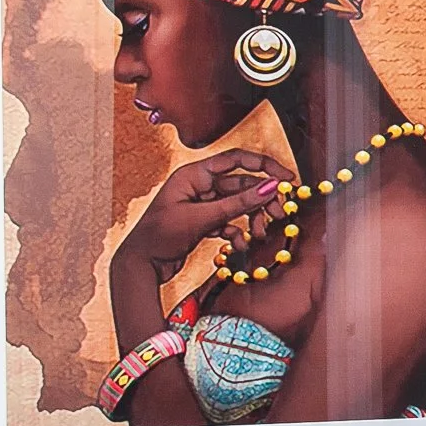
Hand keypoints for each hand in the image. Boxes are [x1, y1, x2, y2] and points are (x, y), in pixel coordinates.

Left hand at [114, 148, 295, 284]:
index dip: (264, 165)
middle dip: (261, 200)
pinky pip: (229, 221)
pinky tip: (239, 244)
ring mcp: (202, 204)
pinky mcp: (203, 222)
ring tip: (258, 234)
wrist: (139, 266)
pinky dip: (237, 232)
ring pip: (238, 205)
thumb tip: (269, 187)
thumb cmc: (158, 237)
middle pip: (241, 184)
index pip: (236, 159)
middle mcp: (199, 186)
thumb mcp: (201, 218)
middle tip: (278, 214)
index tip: (285, 178)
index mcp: (194, 174)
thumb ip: (238, 203)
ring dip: (251, 219)